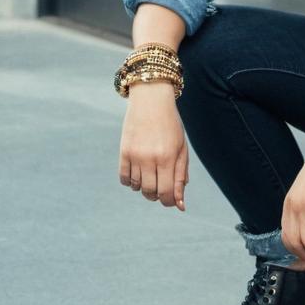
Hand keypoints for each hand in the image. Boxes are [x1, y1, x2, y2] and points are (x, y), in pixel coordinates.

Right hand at [118, 81, 189, 209]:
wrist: (151, 100)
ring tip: (151, 173)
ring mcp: (135, 155)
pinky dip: (131, 181)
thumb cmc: (170, 125)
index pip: (167, 193)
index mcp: (168, 157)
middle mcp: (150, 158)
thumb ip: (180, 176)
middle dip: (157, 195)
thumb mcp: (181, 149)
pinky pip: (124, 178)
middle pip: (151, 192)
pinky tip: (138, 172)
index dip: (170, 202)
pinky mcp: (123, 151)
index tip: (171, 200)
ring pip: (137, 187)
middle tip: (161, 186)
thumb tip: (180, 205)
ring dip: (144, 187)